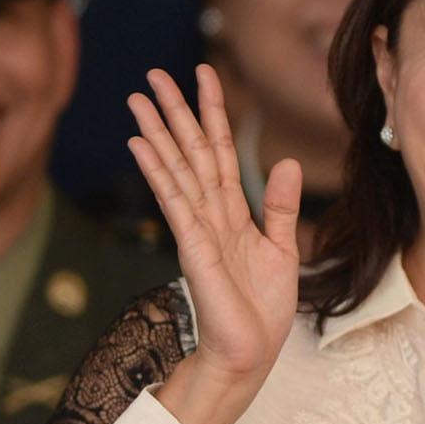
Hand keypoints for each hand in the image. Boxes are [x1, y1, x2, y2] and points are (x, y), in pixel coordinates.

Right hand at [127, 65, 300, 423]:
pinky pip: (174, 200)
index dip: (213, 113)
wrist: (251, 351)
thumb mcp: (284, 248)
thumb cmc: (262, 308)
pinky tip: (141, 144)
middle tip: (154, 72)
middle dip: (175, 111)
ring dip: (158, 132)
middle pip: (192, 151)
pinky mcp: (192, 246)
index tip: (205, 74)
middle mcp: (210, 214)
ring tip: (137, 96)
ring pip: (177, 168)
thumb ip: (282, 207)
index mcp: (234, 212)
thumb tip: (287, 162)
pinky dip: (159, 171)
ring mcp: (197, 228)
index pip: (222, 151)